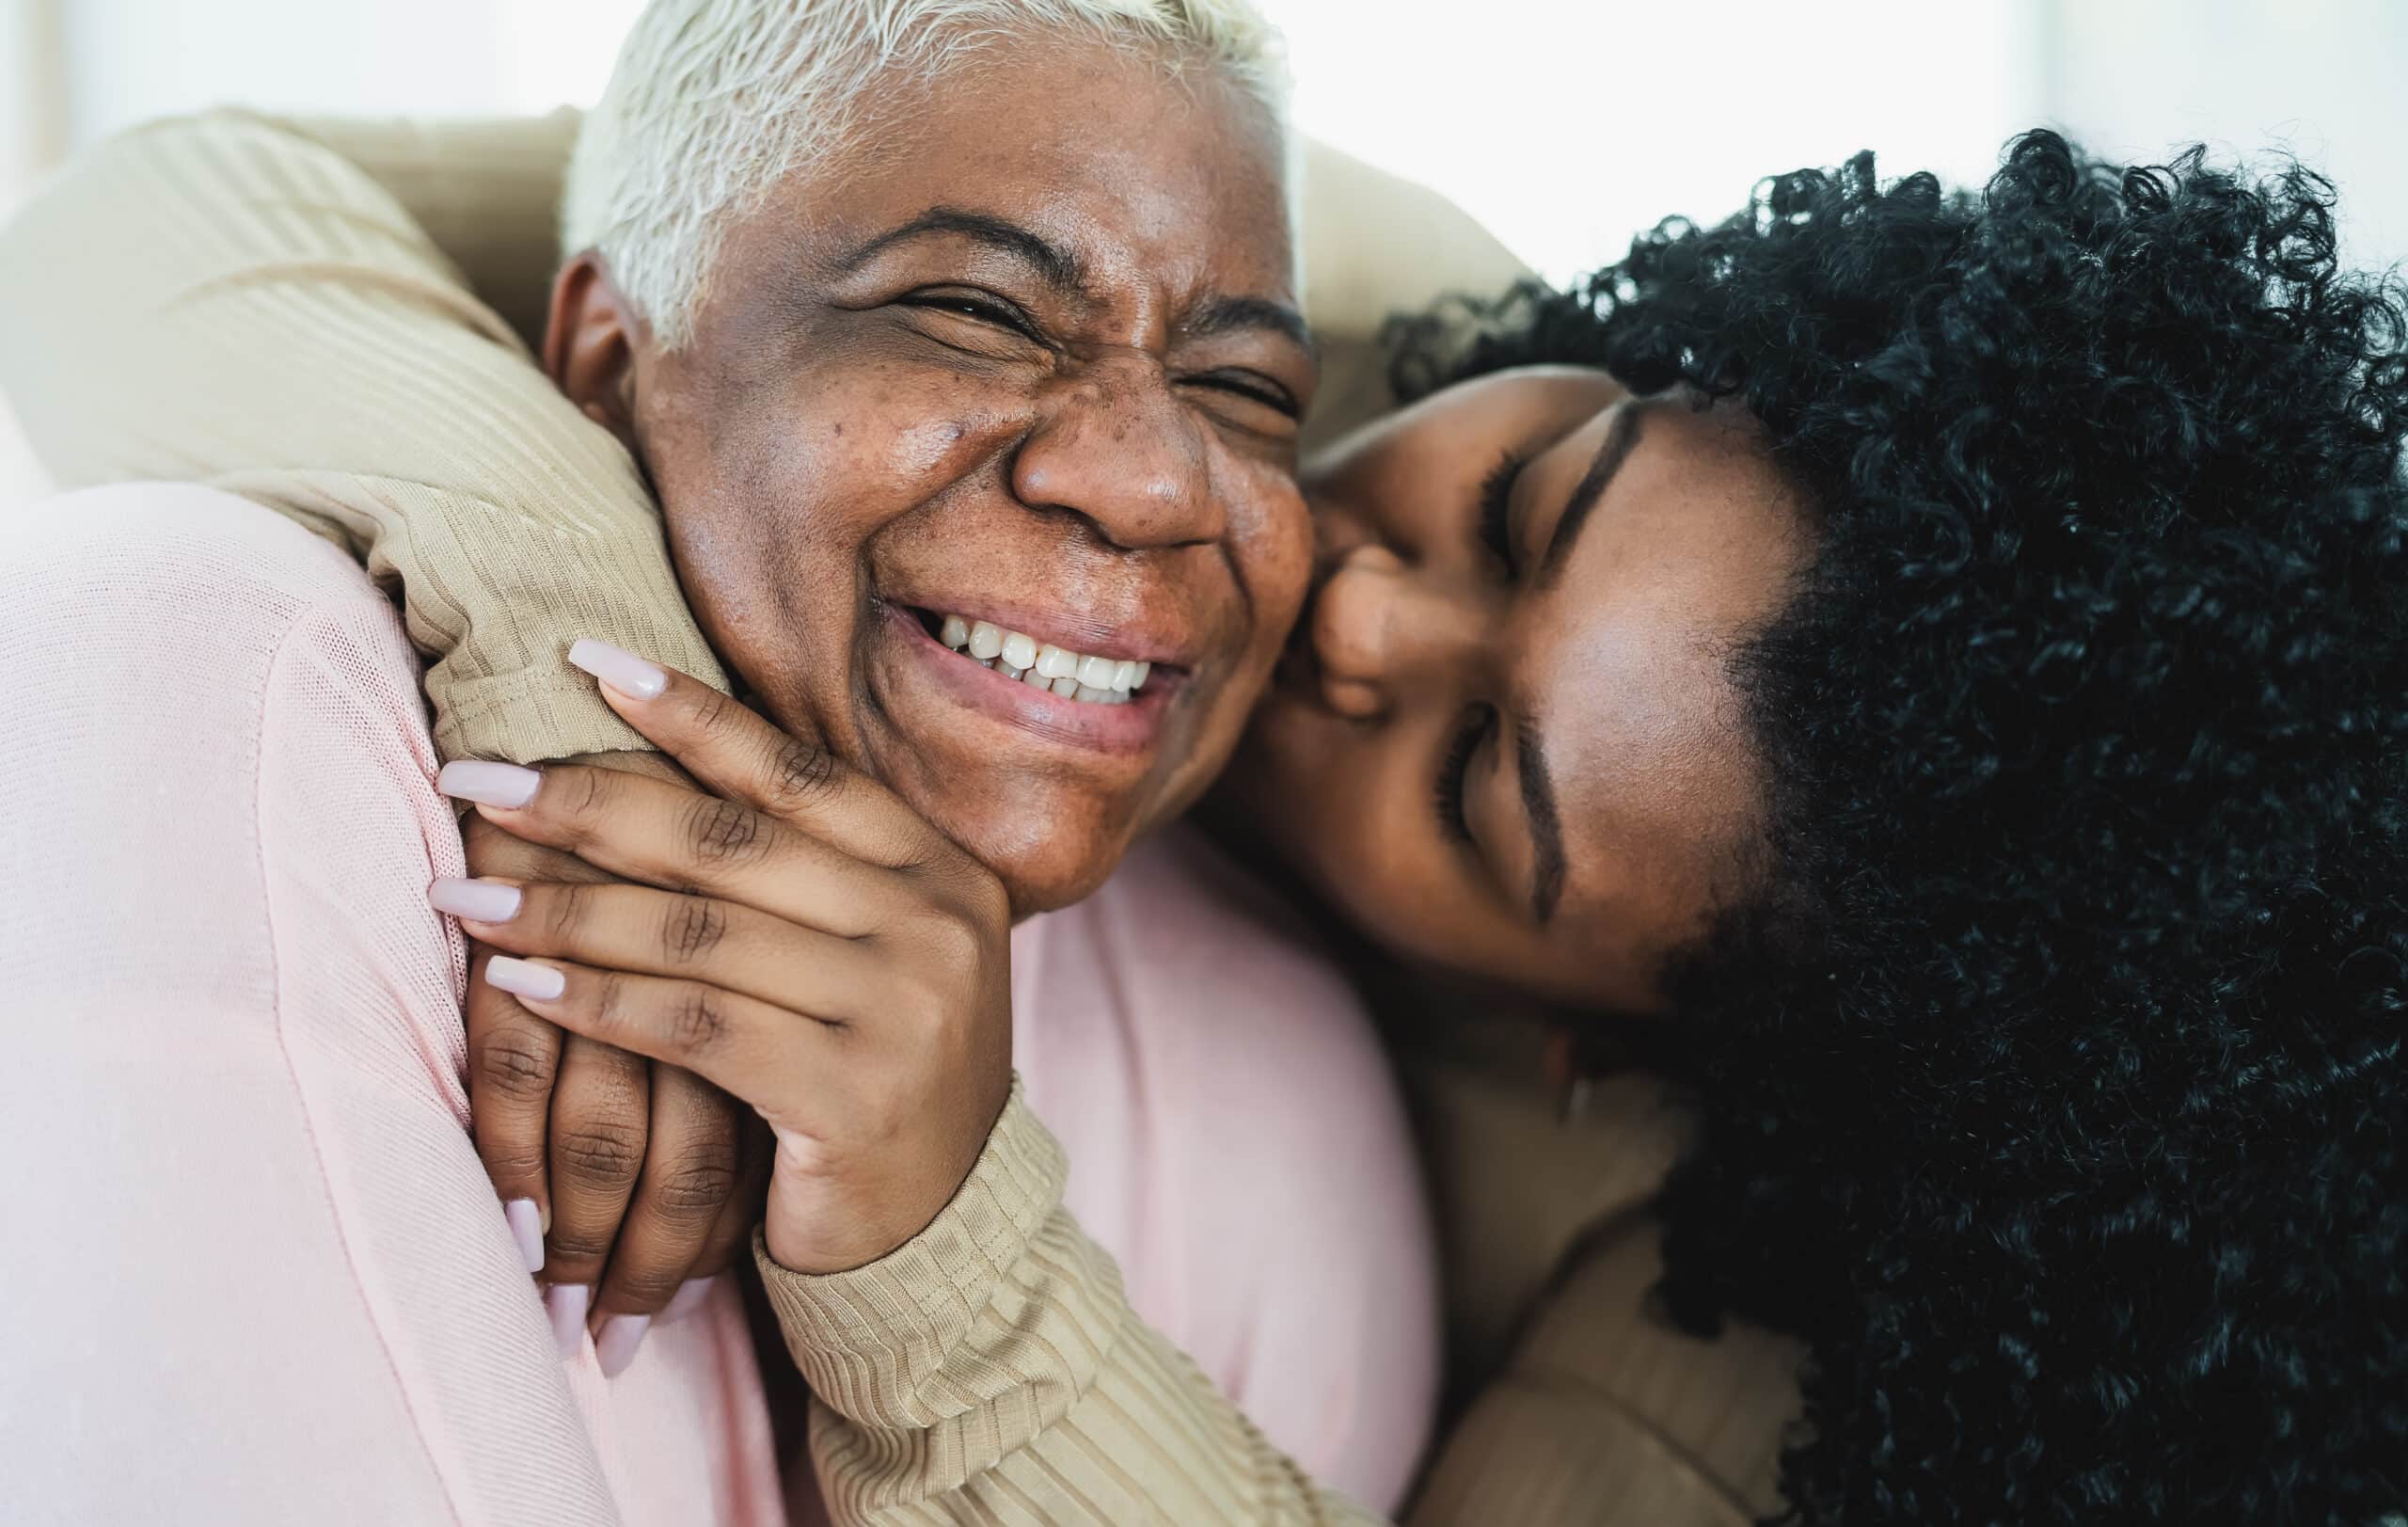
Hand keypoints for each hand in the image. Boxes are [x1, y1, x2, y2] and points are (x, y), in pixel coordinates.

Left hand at [436, 640, 1014, 1274]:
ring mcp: (903, 1011)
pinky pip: (695, 1030)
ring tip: (464, 892)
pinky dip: (597, 1001)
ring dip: (564, 909)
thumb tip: (650, 759)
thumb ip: (802, 874)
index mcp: (941, 873)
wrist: (939, 1236)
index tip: (585, 662)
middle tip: (478, 778)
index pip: (797, 774)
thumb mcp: (867, 957)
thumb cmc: (870, 1078)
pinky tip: (519, 984)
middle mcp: (935, 926)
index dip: (689, 715)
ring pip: (699, 934)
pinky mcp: (852, 1098)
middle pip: (732, 842)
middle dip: (589, 802)